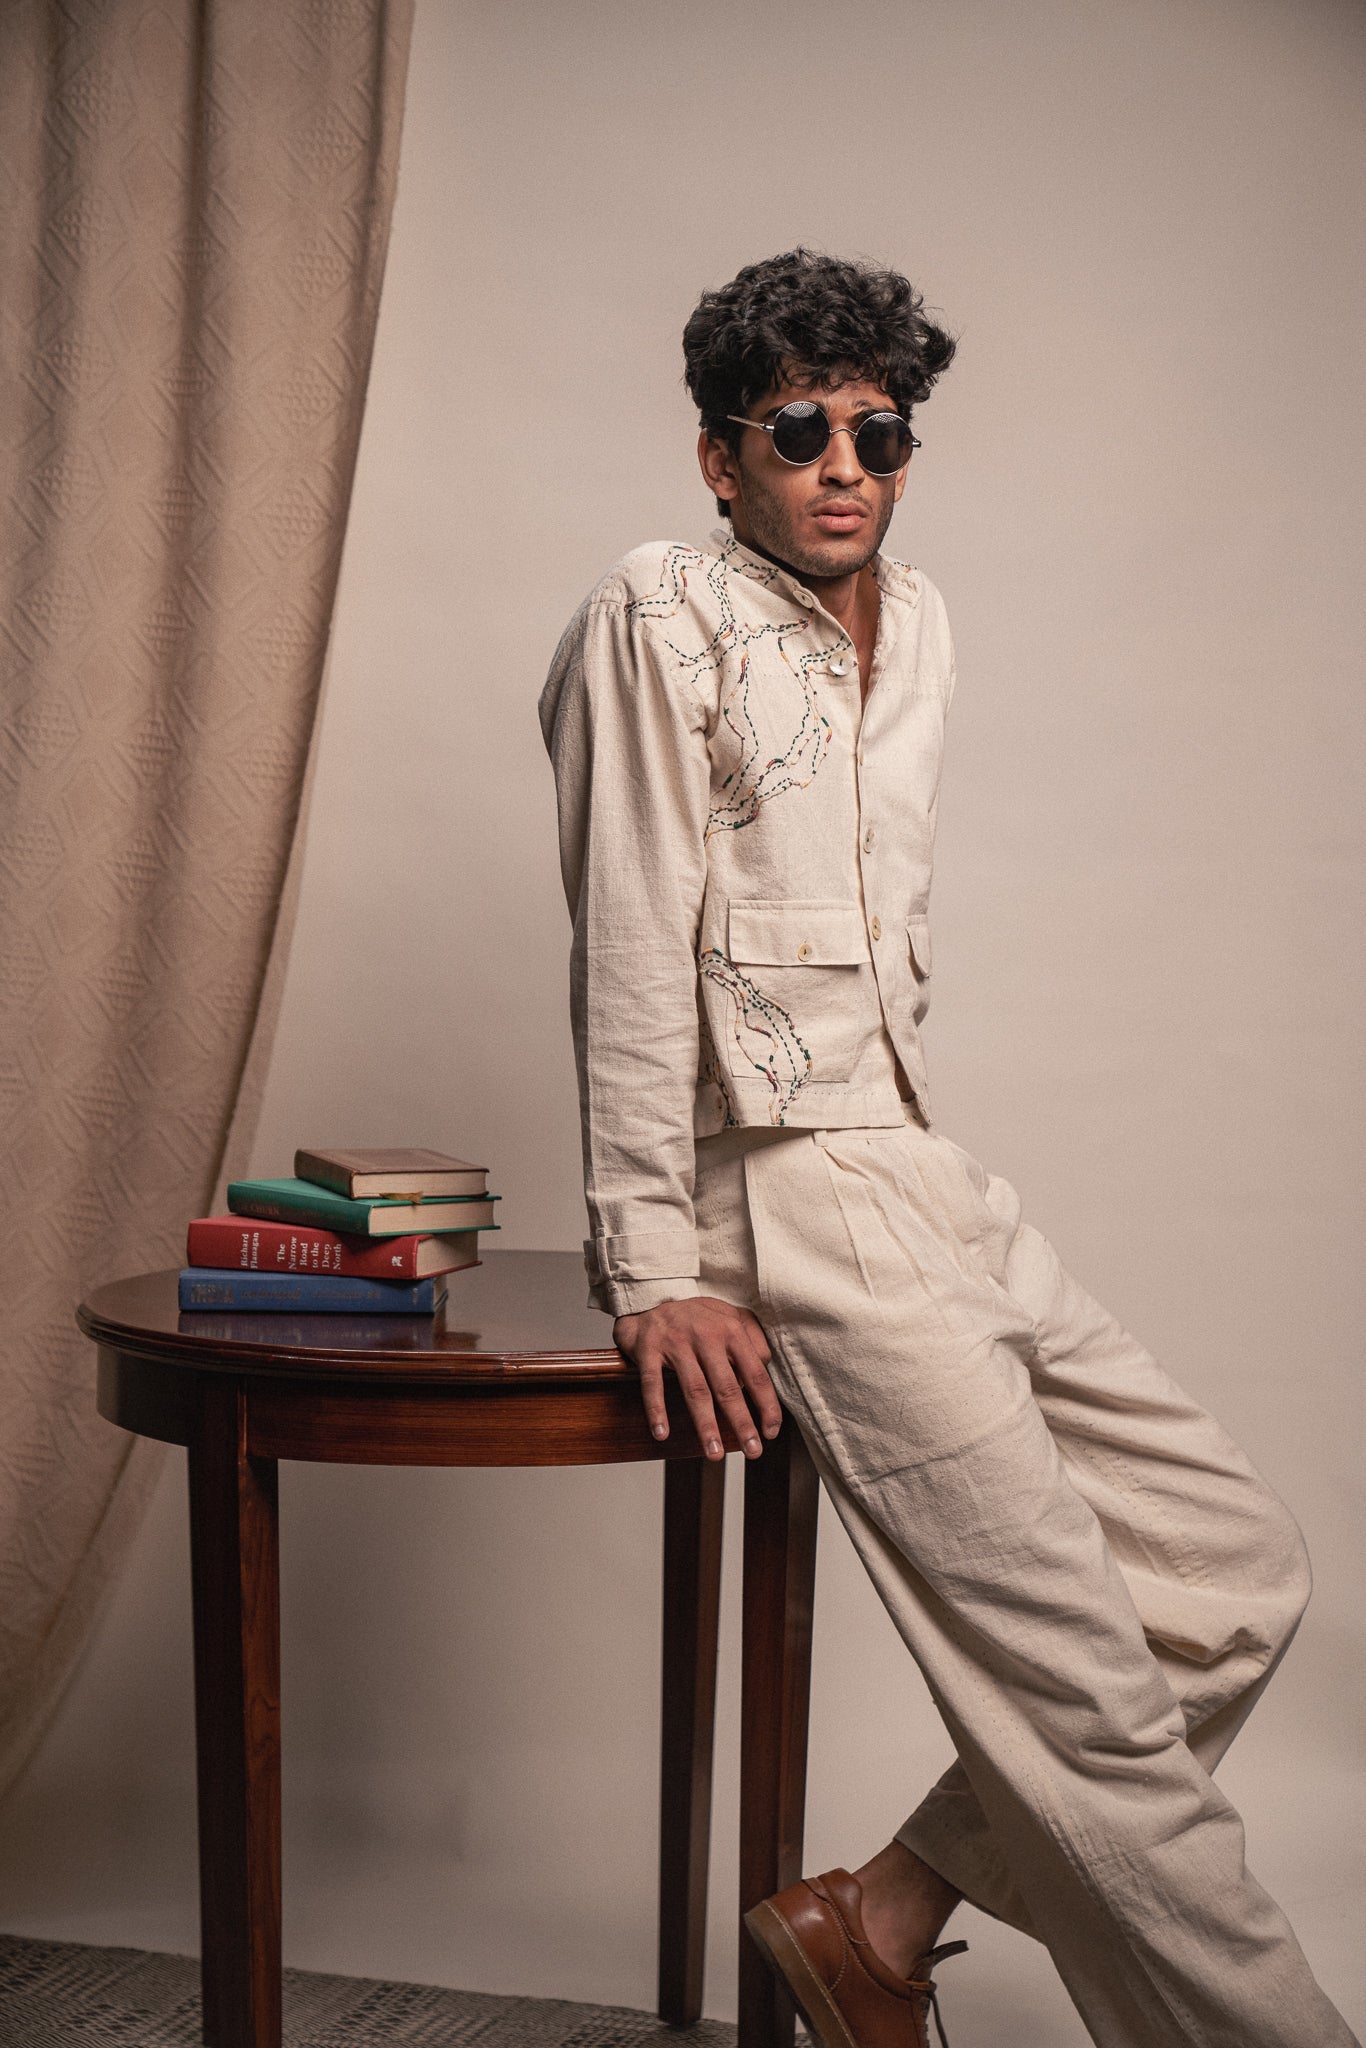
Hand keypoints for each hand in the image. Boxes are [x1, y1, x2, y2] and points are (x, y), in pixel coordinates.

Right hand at [614, 1295, 782, 1459]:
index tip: (770, 1432)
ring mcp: (676, 1342)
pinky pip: (653, 1384)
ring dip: (705, 1425)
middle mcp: (706, 1335)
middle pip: (727, 1386)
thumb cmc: (696, 1316)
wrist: (649, 1298)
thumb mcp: (729, 1317)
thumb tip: (767, 1366)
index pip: (755, 1373)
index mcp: (730, 1330)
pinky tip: (662, 1434)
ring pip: (695, 1390)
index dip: (766, 1404)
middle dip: (741, 1422)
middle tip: (752, 1451)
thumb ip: (753, 1339)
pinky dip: (657, 1410)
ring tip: (714, 1452)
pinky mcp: (649, 1349)